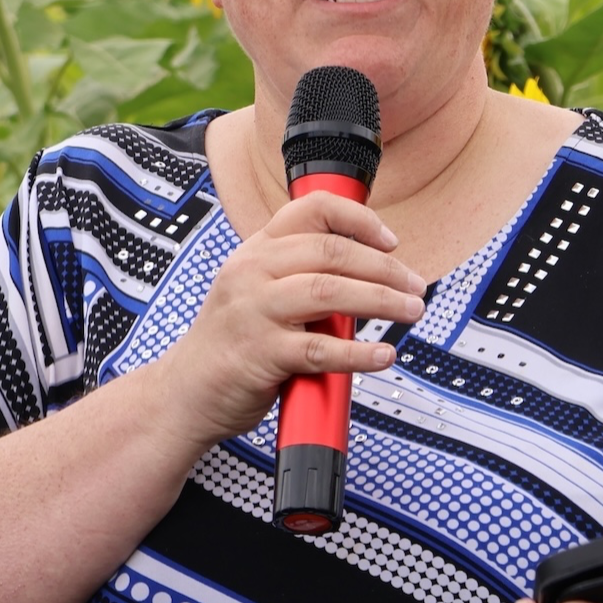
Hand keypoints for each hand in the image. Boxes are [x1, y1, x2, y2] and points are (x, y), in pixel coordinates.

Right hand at [157, 189, 425, 447]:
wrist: (186, 392)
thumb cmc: (235, 341)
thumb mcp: (261, 291)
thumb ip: (306, 276)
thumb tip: (377, 275)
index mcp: (258, 250)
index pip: (313, 210)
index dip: (360, 219)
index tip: (391, 242)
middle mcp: (253, 271)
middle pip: (333, 252)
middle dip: (385, 268)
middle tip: (415, 287)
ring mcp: (254, 311)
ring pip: (331, 292)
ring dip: (382, 300)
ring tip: (411, 311)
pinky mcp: (260, 354)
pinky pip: (320, 350)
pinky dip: (359, 354)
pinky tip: (383, 356)